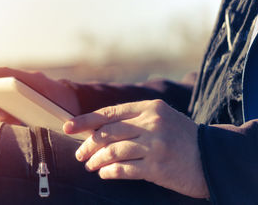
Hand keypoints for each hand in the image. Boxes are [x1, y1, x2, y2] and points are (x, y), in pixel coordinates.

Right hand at [0, 67, 80, 123]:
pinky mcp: (18, 102)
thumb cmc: (67, 105)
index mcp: (33, 80)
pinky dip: (2, 119)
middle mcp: (23, 83)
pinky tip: (11, 127)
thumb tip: (34, 121)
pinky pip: (3, 109)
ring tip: (11, 124)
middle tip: (4, 119)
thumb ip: (47, 112)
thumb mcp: (60, 109)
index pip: (5, 72)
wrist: (75, 102)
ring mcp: (19, 92)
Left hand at [63, 99, 208, 198]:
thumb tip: (97, 128)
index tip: (68, 127)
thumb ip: (133, 119)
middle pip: (108, 132)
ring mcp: (155, 145)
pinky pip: (124, 170)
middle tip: (80, 154)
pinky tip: (104, 174)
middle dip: (88, 145)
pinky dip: (110, 172)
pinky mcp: (158, 167)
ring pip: (113, 151)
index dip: (85, 120)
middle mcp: (152, 123)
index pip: (109, 112)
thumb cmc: (180, 136)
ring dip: (96, 160)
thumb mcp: (161, 117)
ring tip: (90, 166)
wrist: (213, 156)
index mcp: (150, 108)